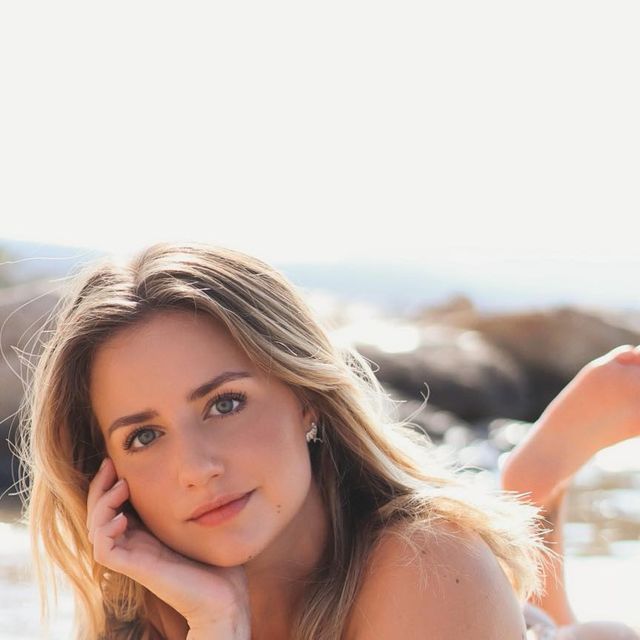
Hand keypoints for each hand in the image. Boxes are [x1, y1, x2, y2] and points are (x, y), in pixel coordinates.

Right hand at [86, 457, 250, 634]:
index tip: (118, 461)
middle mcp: (135, 545)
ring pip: (95, 529)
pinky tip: (122, 517)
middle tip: (111, 464)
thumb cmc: (217, 562)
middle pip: (98, 515)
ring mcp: (134, 558)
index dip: (110, 484)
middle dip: (100, 487)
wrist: (225, 598)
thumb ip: (189, 504)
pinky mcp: (137, 569)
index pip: (113, 507)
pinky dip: (105, 530)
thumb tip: (194, 476)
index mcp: (146, 535)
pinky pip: (104, 550)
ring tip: (122, 487)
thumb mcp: (198, 523)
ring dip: (102, 503)